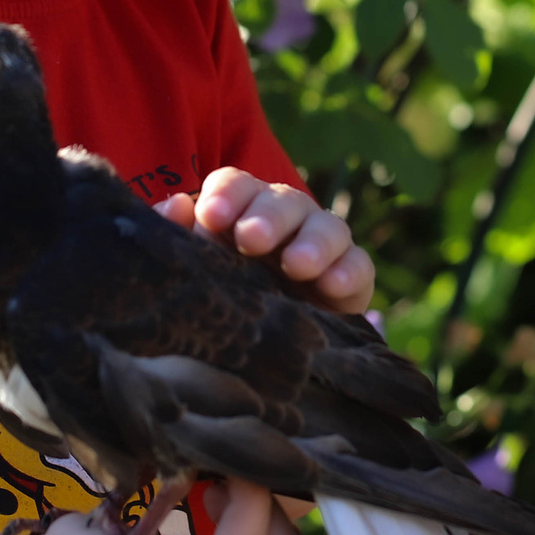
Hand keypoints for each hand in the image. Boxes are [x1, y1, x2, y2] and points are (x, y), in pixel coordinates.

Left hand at [158, 168, 372, 311]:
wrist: (263, 349)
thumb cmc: (218, 296)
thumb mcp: (192, 269)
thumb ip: (175, 236)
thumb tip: (175, 206)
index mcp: (241, 210)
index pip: (236, 185)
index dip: (227, 195)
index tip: (211, 217)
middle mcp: (284, 220)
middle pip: (282, 200)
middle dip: (268, 216)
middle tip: (251, 239)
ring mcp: (321, 245)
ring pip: (327, 226)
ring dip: (313, 242)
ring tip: (296, 265)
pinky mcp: (350, 278)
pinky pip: (359, 265)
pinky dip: (349, 271)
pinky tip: (333, 286)